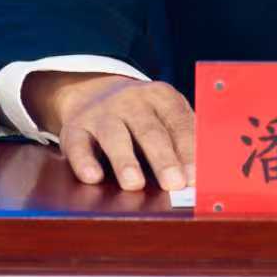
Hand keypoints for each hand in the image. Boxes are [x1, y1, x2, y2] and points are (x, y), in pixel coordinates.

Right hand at [22, 71, 195, 191]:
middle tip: (174, 183)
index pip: (178, 121)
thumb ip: (182, 139)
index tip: (196, 176)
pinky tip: (92, 177)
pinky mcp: (75, 128)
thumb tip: (201, 177)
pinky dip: (84, 161)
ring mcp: (102, 113)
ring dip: (125, 160)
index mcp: (161, 96)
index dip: (188, 149)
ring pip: (114, 135)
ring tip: (134, 184)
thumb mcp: (164, 116)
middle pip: (149, 130)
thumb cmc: (142, 116)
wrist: (93, 92)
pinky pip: (78, 144)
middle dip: (163, 158)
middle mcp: (132, 101)